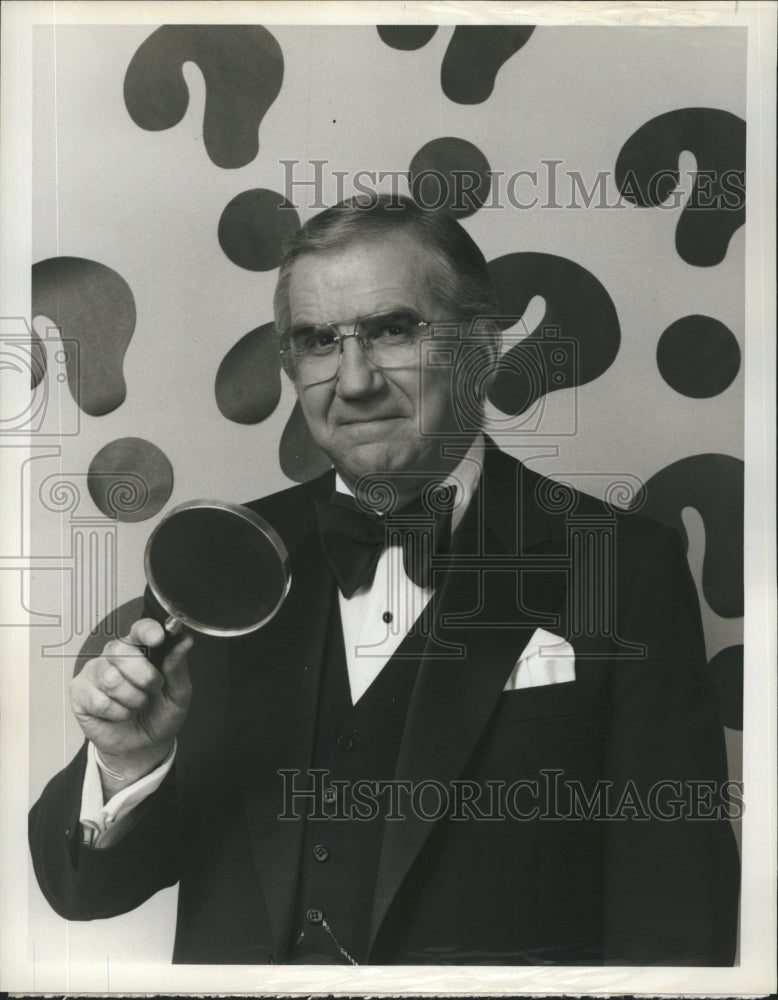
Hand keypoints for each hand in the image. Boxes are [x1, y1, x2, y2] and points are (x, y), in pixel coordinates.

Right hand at [70, 618, 192, 787]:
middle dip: (144, 676)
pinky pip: (99, 700)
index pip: (141, 628)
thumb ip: (178, 667)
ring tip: (137, 705)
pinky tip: (120, 714)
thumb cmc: (160, 713)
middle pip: (123, 651)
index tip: (158, 639)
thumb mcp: (178, 693)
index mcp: (141, 648)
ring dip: (132, 699)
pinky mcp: (80, 691)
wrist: (143, 745)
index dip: (148, 631)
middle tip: (153, 689)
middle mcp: (115, 654)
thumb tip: (185, 641)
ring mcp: (95, 671)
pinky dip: (117, 713)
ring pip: (111, 679)